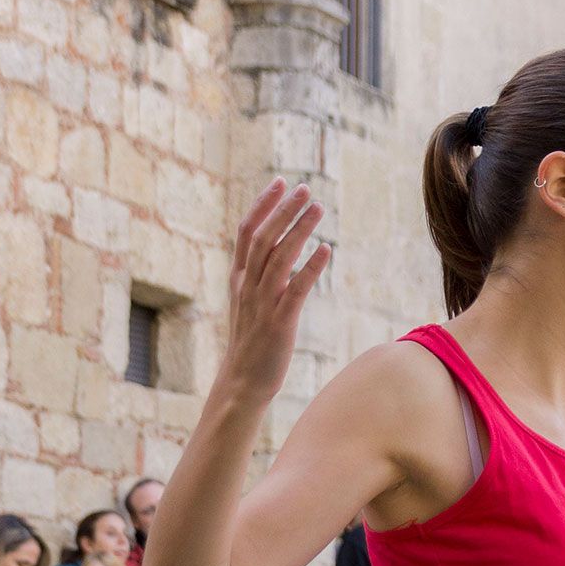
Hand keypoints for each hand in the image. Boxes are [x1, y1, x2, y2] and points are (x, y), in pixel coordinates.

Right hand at [222, 179, 331, 401]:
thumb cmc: (252, 342)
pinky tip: (326, 250)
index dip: (262, 205)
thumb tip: (285, 256)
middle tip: (304, 188)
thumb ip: (263, 278)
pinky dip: (310, 267)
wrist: (243, 382)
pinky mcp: (279, 322)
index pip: (246, 232)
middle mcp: (247, 286)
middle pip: (262, 238)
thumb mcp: (252, 303)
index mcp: (239, 279)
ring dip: (299, 229)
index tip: (279, 183)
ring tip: (318, 208)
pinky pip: (295, 289)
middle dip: (283, 210)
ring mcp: (262, 303)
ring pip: (278, 257)